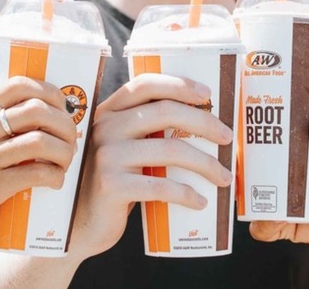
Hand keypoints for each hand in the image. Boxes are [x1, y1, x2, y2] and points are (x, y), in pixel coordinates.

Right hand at [0, 76, 77, 242]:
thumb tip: (33, 112)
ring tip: (65, 161)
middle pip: (37, 110)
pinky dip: (55, 176)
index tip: (61, 107)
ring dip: (64, 151)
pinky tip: (56, 181)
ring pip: (40, 141)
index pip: (19, 85)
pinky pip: (35, 174)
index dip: (50, 92)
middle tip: (70, 138)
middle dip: (64, 123)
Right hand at [68, 73, 233, 259]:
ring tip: (224, 177)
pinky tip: (200, 201)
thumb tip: (206, 125)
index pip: (145, 85)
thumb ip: (146, 132)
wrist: (81, 224)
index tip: (208, 94)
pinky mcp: (111, 186)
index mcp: (109, 112)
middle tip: (227, 138)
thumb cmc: (114, 184)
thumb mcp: (123, 150)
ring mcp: (107, 156)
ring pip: (170, 150)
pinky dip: (187, 194)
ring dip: (206, 164)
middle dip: (204, 123)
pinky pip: (161, 186)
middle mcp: (104, 128)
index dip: (179, 84)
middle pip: (166, 112)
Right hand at [249, 121, 308, 252]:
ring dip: (246, 196)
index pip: (273, 139)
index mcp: (300, 152)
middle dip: (242, 165)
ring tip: (249, 192)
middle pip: (255, 169)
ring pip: (254, 198)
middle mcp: (288, 175)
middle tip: (238, 160)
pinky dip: (262, 225)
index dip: (257, 133)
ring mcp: (286, 201)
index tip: (245, 124)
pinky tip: (270, 219)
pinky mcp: (290, 226)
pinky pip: (266, 228)